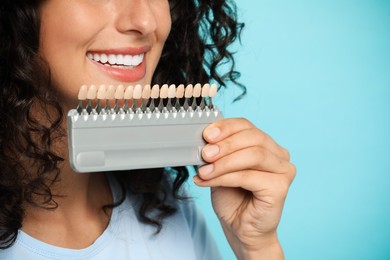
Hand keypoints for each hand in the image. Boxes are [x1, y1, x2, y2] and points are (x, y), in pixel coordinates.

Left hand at [194, 118, 295, 259]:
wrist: (241, 229)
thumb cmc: (233, 198)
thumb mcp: (220, 168)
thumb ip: (217, 153)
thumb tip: (204, 140)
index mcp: (266, 145)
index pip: (246, 125)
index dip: (226, 127)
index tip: (206, 134)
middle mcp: (279, 154)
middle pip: (252, 137)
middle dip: (224, 144)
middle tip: (204, 154)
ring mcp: (283, 170)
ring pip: (253, 155)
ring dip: (224, 162)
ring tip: (204, 171)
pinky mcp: (281, 187)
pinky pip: (249, 176)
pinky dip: (225, 177)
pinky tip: (208, 181)